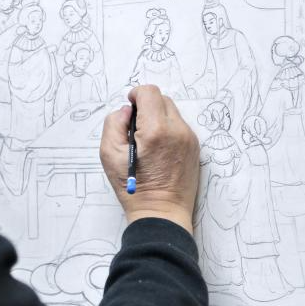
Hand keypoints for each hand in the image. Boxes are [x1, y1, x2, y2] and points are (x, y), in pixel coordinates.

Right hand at [99, 85, 199, 233]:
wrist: (162, 213)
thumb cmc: (135, 189)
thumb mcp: (109, 155)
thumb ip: (114, 124)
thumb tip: (127, 111)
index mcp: (156, 130)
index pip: (149, 92)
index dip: (135, 95)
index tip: (130, 107)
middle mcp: (177, 130)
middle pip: (162, 99)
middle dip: (147, 107)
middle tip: (136, 129)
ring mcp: (189, 139)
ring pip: (172, 112)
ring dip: (157, 118)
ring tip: (147, 142)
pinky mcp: (195, 147)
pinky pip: (179, 127)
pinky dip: (167, 130)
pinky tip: (158, 149)